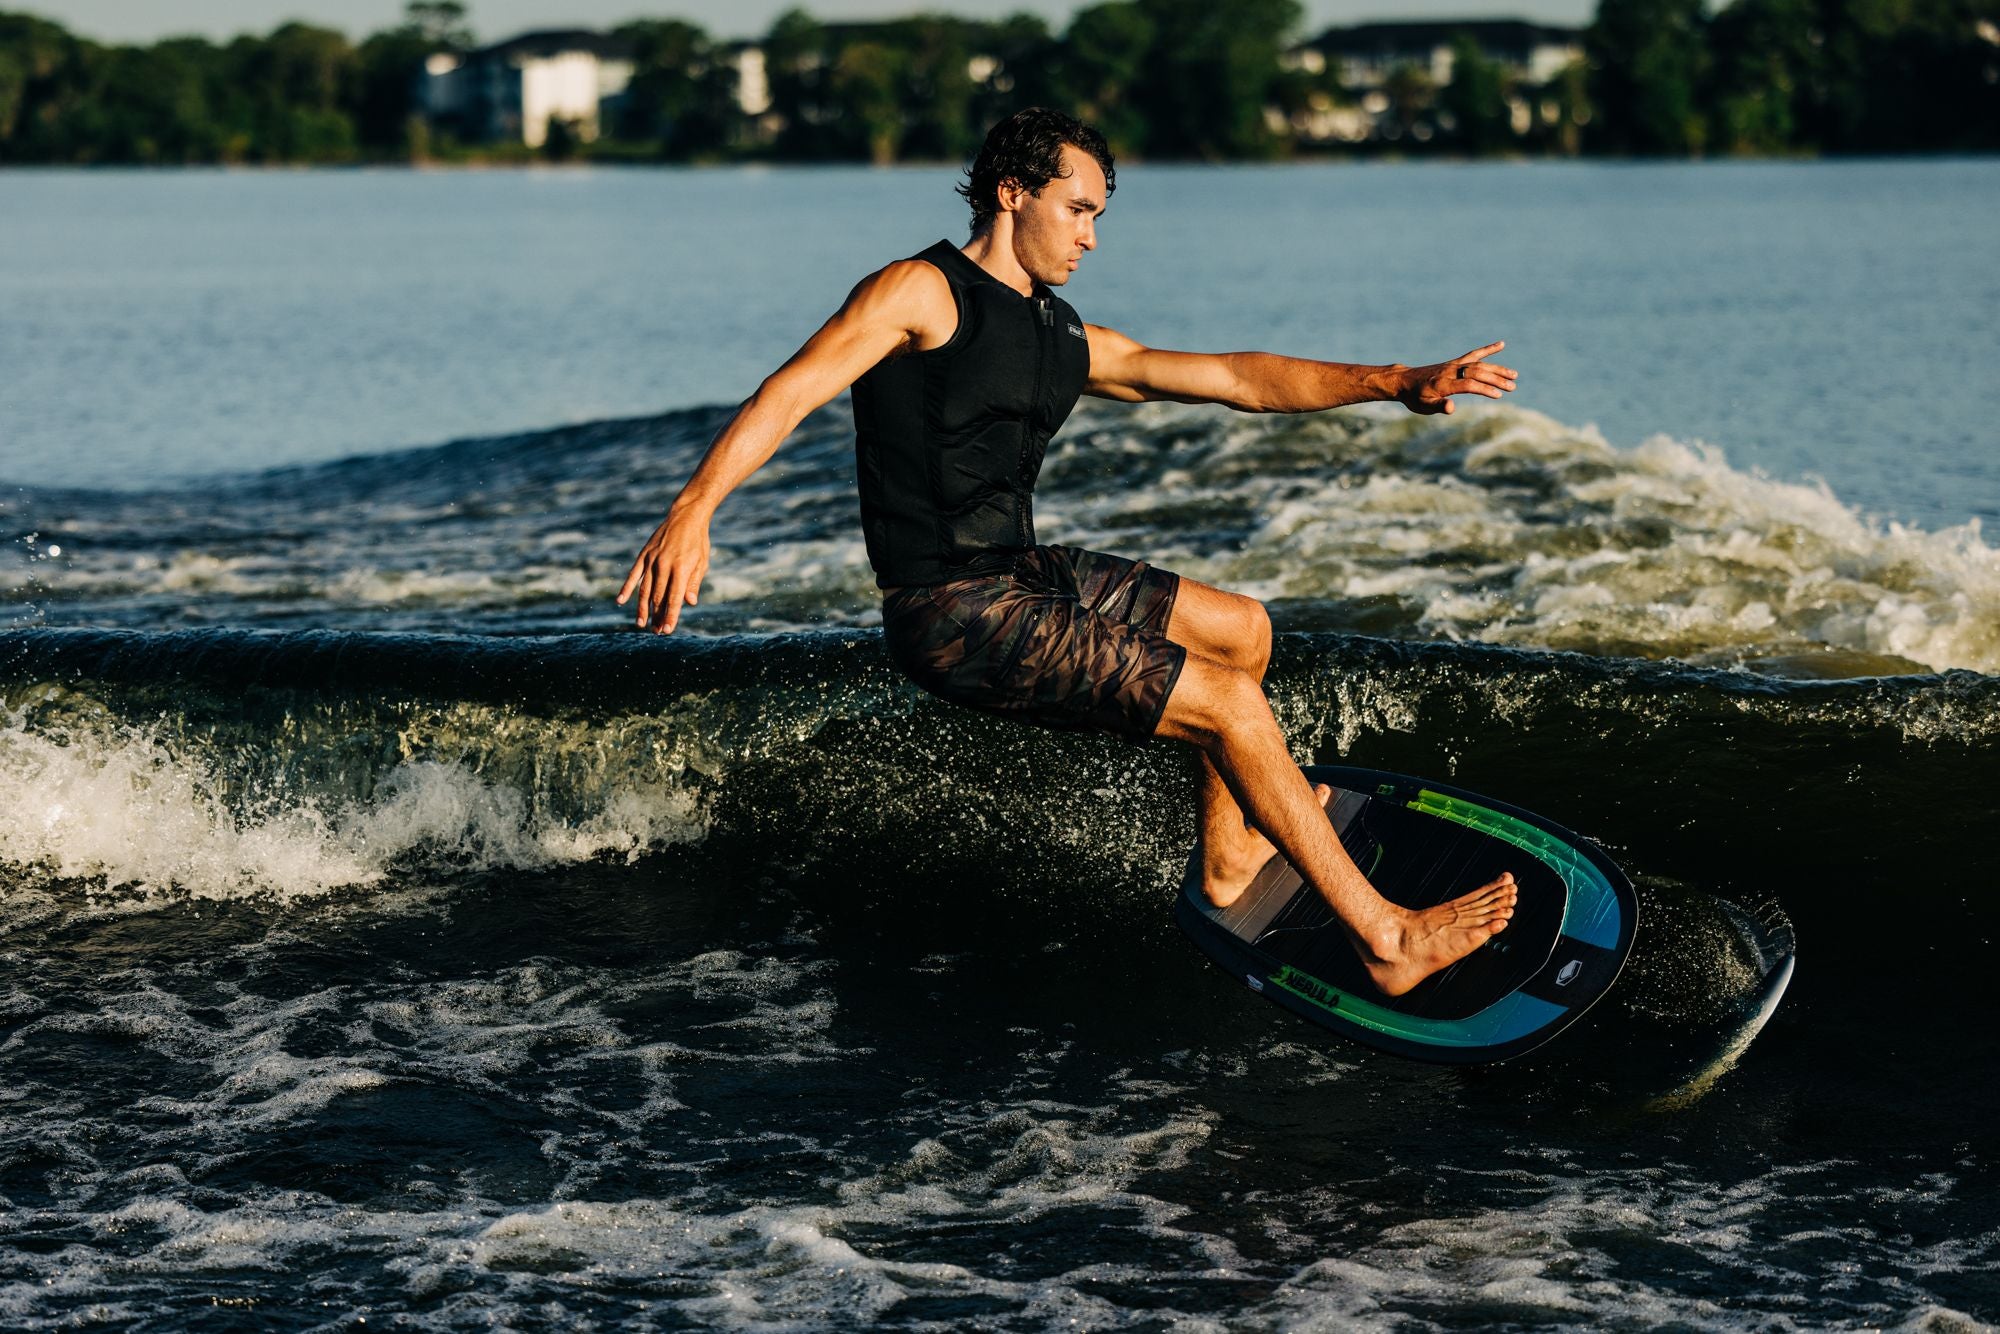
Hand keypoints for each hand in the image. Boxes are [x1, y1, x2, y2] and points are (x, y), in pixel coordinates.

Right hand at [616, 501, 710, 633]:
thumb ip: (694, 583)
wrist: (686, 516)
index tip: (667, 630)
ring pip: (644, 589)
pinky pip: (633, 574)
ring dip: (643, 608)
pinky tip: (620, 601)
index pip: (674, 598)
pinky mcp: (644, 554)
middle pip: (658, 597)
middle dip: (657, 616)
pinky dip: (626, 588)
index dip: (671, 615)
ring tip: (641, 623)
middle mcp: (664, 565)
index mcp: (681, 568)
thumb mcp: (702, 562)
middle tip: (656, 632)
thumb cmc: (698, 542)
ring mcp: (652, 559)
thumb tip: (689, 603)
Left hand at [1396, 341, 1517, 414]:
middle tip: (1513, 386)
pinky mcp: (1455, 362)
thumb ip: (1438, 406)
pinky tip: (1501, 344)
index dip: (1484, 389)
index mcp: (1444, 383)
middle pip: (1477, 372)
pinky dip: (1487, 349)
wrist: (1404, 381)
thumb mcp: (1423, 406)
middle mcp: (1450, 371)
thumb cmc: (1414, 397)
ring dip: (1497, 368)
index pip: (1469, 384)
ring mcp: (1454, 365)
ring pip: (1479, 363)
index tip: (1499, 395)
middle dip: (1496, 379)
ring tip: (1514, 375)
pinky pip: (1473, 354)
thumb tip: (1452, 408)